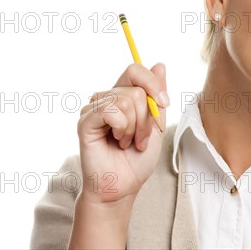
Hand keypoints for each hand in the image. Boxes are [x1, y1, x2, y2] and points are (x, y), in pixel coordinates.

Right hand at [76, 62, 169, 204]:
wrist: (123, 186)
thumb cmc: (137, 158)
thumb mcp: (156, 123)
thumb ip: (156, 96)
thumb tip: (160, 65)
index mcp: (122, 96)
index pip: (135, 70)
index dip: (153, 83)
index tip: (165, 103)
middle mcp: (106, 98)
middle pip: (136, 89)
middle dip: (147, 118)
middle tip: (141, 139)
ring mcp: (94, 109)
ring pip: (126, 100)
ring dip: (135, 127)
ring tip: (128, 142)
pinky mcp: (85, 122)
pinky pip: (111, 111)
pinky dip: (122, 128)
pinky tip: (117, 141)